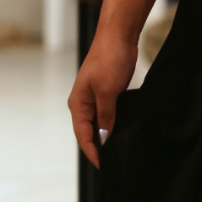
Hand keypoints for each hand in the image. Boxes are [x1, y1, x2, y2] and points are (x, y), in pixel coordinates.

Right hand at [68, 26, 138, 167]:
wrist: (119, 35)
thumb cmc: (109, 59)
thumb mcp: (108, 91)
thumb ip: (106, 115)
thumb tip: (104, 137)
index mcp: (78, 103)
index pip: (82, 135)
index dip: (92, 151)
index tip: (103, 166)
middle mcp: (83, 102)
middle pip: (89, 131)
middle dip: (99, 147)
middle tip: (112, 162)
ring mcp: (95, 96)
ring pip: (99, 122)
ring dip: (106, 135)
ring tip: (118, 150)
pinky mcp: (107, 91)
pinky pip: (108, 113)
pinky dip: (114, 123)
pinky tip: (123, 130)